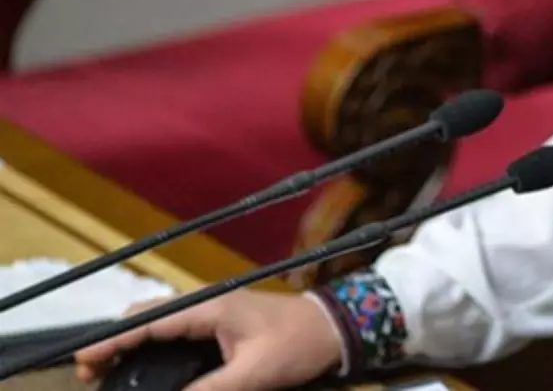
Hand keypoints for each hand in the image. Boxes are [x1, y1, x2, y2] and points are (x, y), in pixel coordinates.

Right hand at [74, 289, 342, 390]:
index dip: (114, 340)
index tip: (84, 359)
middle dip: (115, 342)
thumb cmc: (299, 345)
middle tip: (89, 373)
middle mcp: (208, 304)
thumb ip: (211, 390)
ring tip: (106, 372)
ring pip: (161, 324)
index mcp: (211, 307)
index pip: (151, 321)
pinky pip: (178, 332)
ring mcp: (214, 312)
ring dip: (133, 344)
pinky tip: (144, 367)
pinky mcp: (222, 325)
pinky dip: (154, 346)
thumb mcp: (255, 374)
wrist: (334, 329)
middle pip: (148, 318)